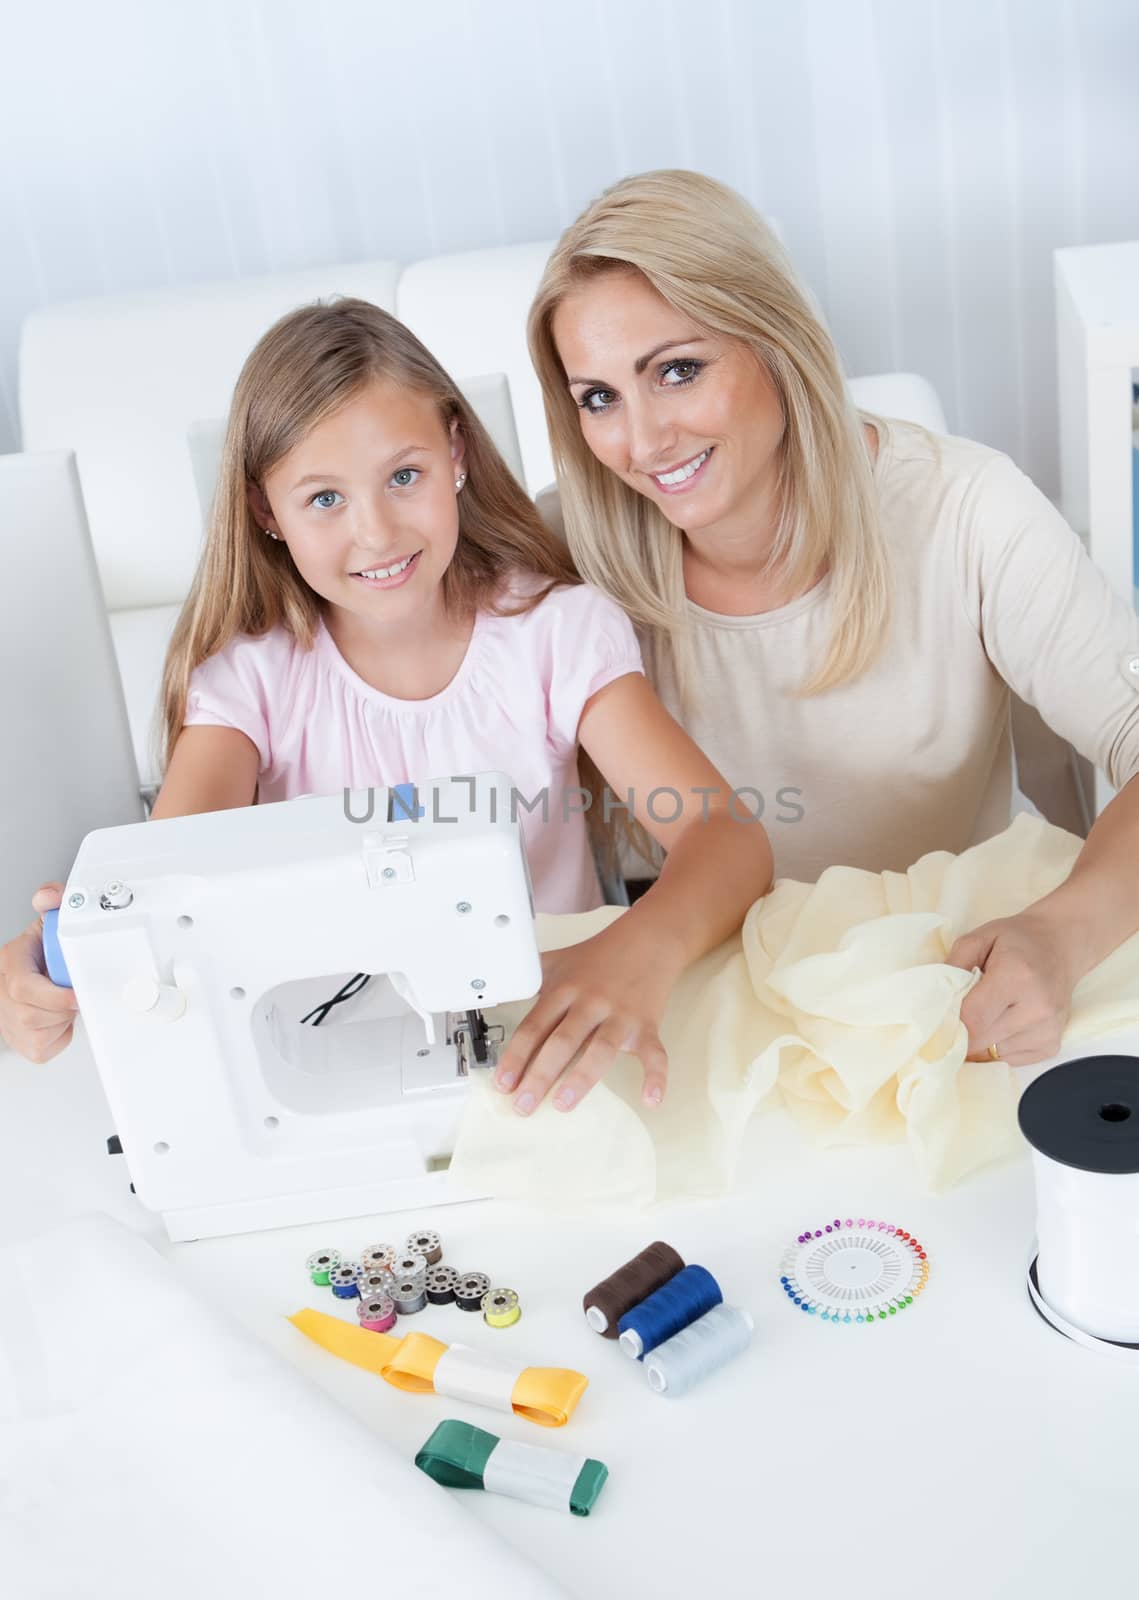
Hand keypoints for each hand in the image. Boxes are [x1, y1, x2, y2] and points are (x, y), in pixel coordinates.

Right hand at [0, 884, 78, 1062]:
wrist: (30, 980)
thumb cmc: (41, 955)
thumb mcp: (49, 922)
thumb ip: (54, 900)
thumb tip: (49, 896)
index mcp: (11, 961)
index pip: (23, 987)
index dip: (55, 996)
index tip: (77, 994)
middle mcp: (4, 993)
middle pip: (33, 1015)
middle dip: (61, 1008)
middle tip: (73, 996)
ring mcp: (9, 1021)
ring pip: (41, 1033)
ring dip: (61, 1021)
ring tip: (63, 1003)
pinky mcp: (23, 1044)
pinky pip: (46, 1048)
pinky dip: (60, 1036)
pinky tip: (58, 1020)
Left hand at [493, 921, 676, 1113]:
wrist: (647, 940)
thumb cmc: (600, 956)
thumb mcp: (558, 960)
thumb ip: (530, 977)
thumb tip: (497, 988)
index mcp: (564, 990)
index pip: (534, 1027)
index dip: (516, 1056)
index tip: (503, 1083)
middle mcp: (590, 1003)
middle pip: (562, 1042)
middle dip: (540, 1076)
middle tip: (523, 1105)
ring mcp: (620, 1015)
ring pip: (600, 1050)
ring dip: (581, 1079)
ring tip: (563, 1104)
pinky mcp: (646, 1025)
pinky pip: (655, 1054)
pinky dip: (656, 1077)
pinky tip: (651, 1099)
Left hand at [947, 910, 1079, 1066]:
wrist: (1061, 945)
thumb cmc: (1016, 940)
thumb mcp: (978, 938)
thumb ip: (953, 966)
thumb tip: (936, 1001)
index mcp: (1017, 977)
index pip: (972, 1018)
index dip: (950, 1020)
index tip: (942, 1012)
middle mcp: (1037, 1008)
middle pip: (980, 1041)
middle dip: (962, 1031)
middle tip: (960, 1012)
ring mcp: (1048, 1030)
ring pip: (992, 1054)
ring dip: (981, 1039)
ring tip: (988, 1012)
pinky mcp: (1052, 1046)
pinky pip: (1010, 1059)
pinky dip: (998, 1045)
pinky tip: (1004, 1022)